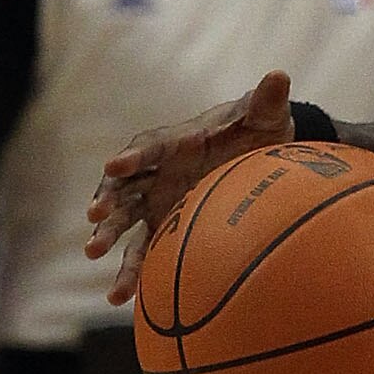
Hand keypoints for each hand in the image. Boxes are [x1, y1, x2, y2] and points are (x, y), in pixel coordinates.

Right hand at [87, 67, 299, 305]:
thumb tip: (279, 74)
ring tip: (95, 256)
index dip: (133, 156)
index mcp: (177, 141)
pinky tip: (121, 298)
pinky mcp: (166, 227)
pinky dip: (133, 272)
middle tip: (94, 217)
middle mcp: (158, 172)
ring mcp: (158, 201)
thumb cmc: (262, 130)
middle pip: (125, 185)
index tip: (115, 166)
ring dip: (109, 237)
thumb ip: (268, 100)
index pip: (150, 147)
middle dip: (108, 200)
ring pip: (126, 221)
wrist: (264, 157)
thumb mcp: (267, 115)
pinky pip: (145, 251)